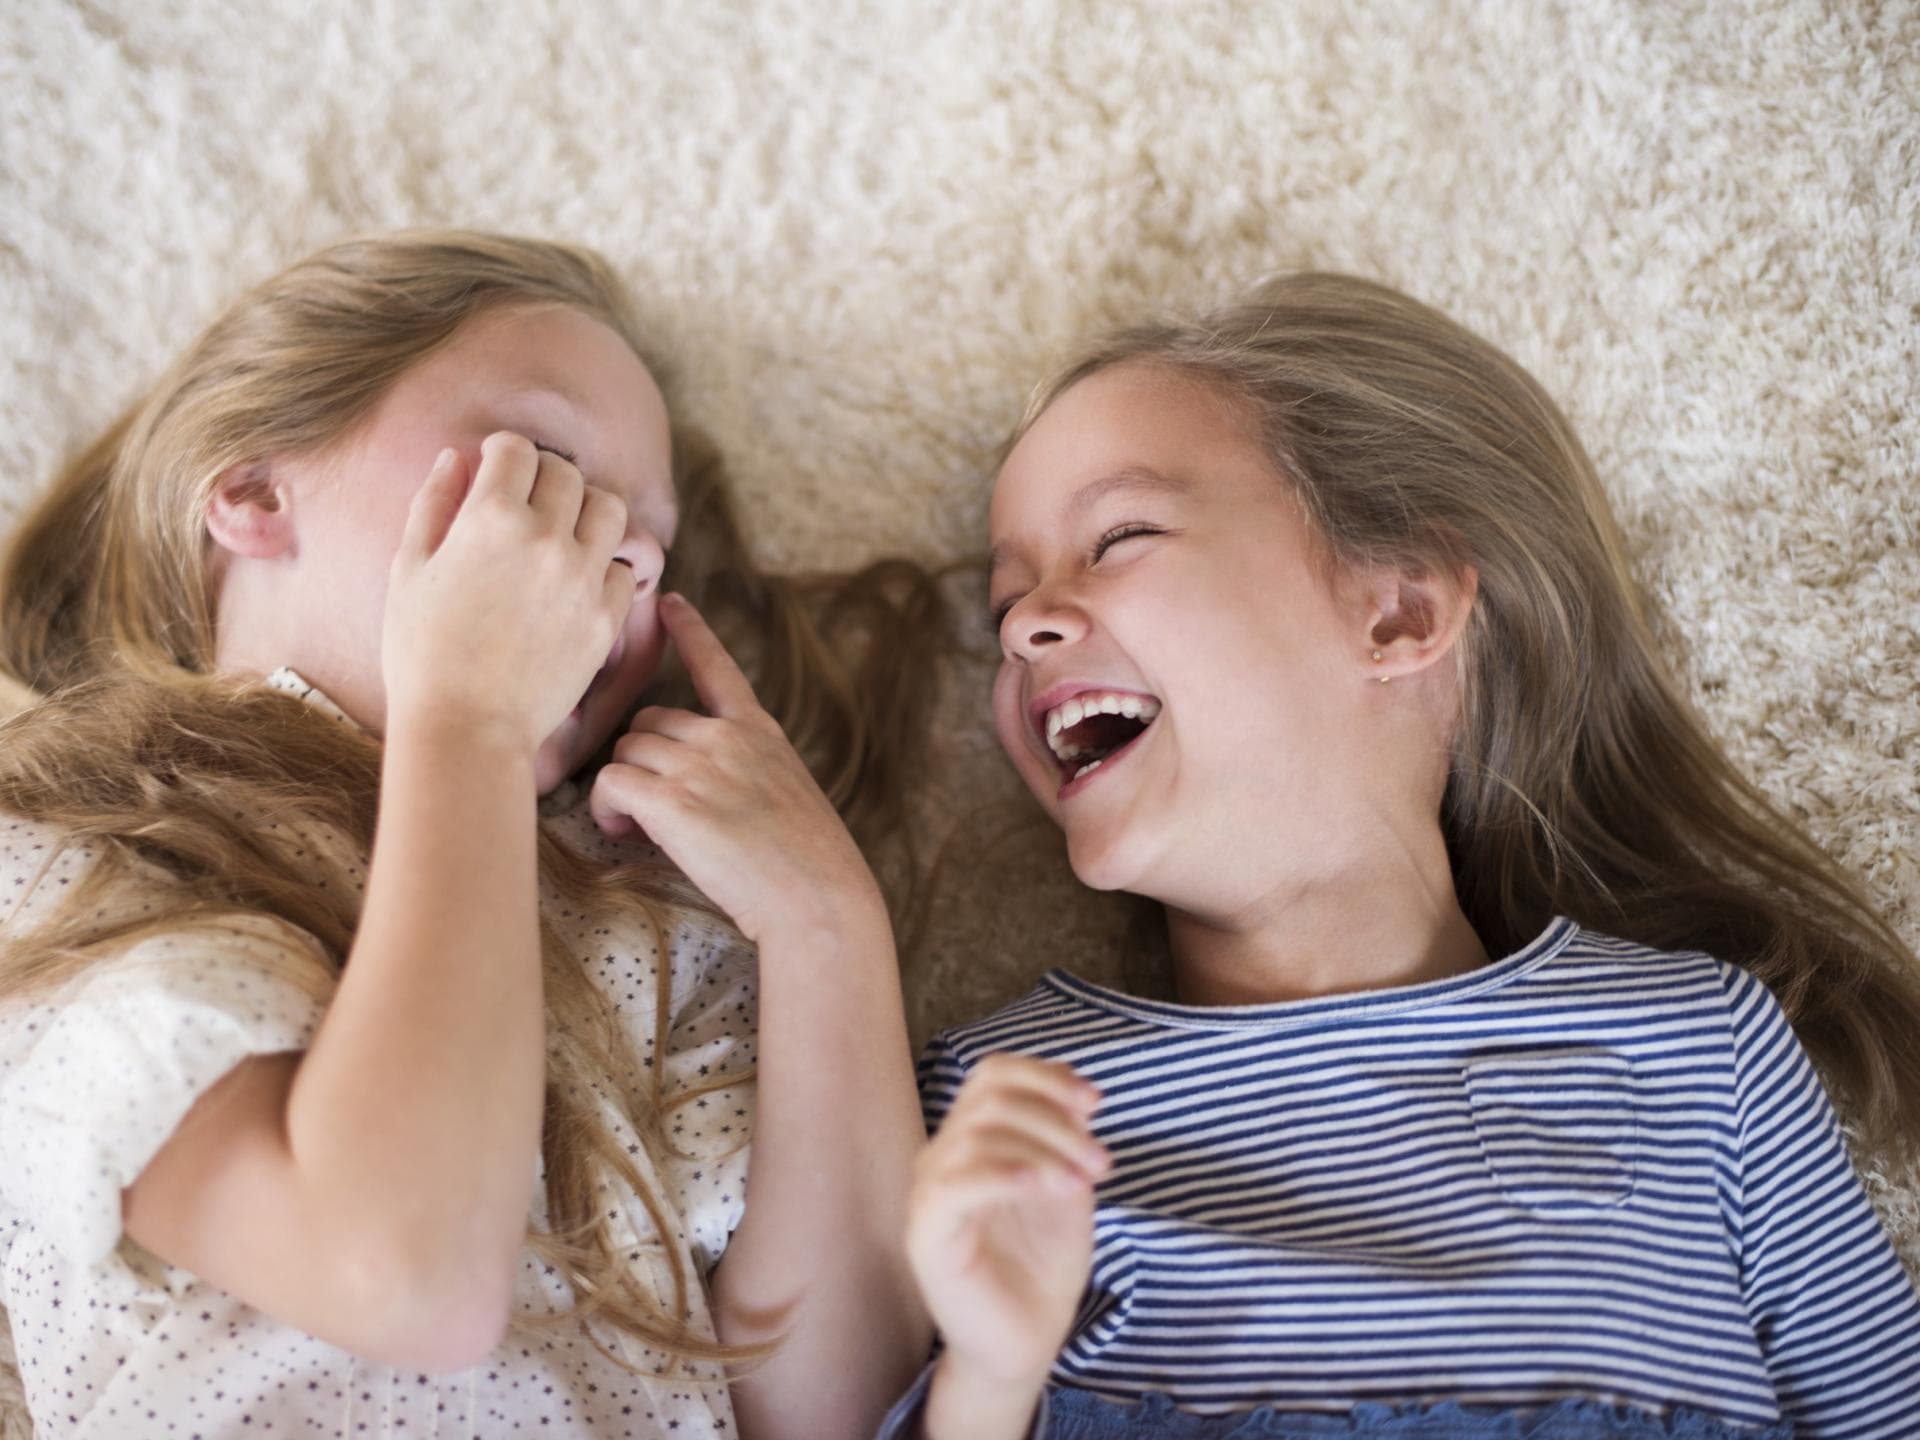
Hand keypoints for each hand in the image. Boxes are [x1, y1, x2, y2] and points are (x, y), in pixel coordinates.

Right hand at [383, 432, 635, 750]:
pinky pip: (624, 569)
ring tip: (563, 534)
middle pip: (567, 474)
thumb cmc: (422, 652)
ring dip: (587, 512)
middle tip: (527, 505)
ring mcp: (582, 579)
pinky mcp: (606, 617)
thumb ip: (434, 503)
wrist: (466, 728)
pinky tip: (576, 582)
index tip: (497, 470)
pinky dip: (605, 566)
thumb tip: (456, 456)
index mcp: (490, 518)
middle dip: (545, 479)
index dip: (503, 454)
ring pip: (610, 510)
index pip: (517, 448)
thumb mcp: (409, 569)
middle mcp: (545, 539)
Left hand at [587, 593, 882, 943]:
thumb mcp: (787, 794)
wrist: (819, 897)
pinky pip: (611, 783)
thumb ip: (745, 771)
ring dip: (622, 787)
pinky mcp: (672, 802)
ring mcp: (700, 765)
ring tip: (637, 828)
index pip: (718, 666)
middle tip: (650, 807)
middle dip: (641, 758)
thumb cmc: (808, 864)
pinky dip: (606, 808)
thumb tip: (698, 787)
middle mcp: (727, 737)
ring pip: (626, 749)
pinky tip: (623, 833)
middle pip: (649, 719)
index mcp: (760, 731)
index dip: (691, 631)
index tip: (673, 602)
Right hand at [908, 1055, 1108, 1403]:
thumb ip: (1063, 1136)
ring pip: (979, 1133)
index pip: (993, 1073)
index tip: (1095, 1103)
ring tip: (1081, 1185)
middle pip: (992, 1097)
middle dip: (1056, 1120)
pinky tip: (1042, 1186)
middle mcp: (943, 1156)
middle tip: (1100, 1164)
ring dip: (1044, 1151)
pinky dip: (1003, 1174)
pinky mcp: (926, 1234)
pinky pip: (955, 1184)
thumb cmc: (1041, 1267)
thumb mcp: (1066, 1186)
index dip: (1045, 1076)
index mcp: (972, 1139)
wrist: (1024, 1344)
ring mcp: (929, 1193)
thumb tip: (1074, 1088)